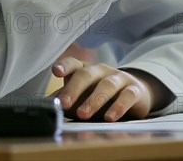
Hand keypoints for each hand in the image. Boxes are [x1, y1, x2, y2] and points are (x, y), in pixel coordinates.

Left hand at [50, 57, 171, 120]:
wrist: (135, 95)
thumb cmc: (101, 96)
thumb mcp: (82, 97)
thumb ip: (67, 101)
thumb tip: (47, 106)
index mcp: (86, 71)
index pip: (74, 64)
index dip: (65, 66)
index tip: (56, 71)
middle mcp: (102, 71)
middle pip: (87, 74)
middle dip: (74, 88)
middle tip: (64, 103)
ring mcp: (119, 78)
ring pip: (107, 85)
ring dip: (95, 99)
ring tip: (83, 115)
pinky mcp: (134, 89)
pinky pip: (127, 95)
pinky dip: (119, 106)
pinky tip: (110, 117)